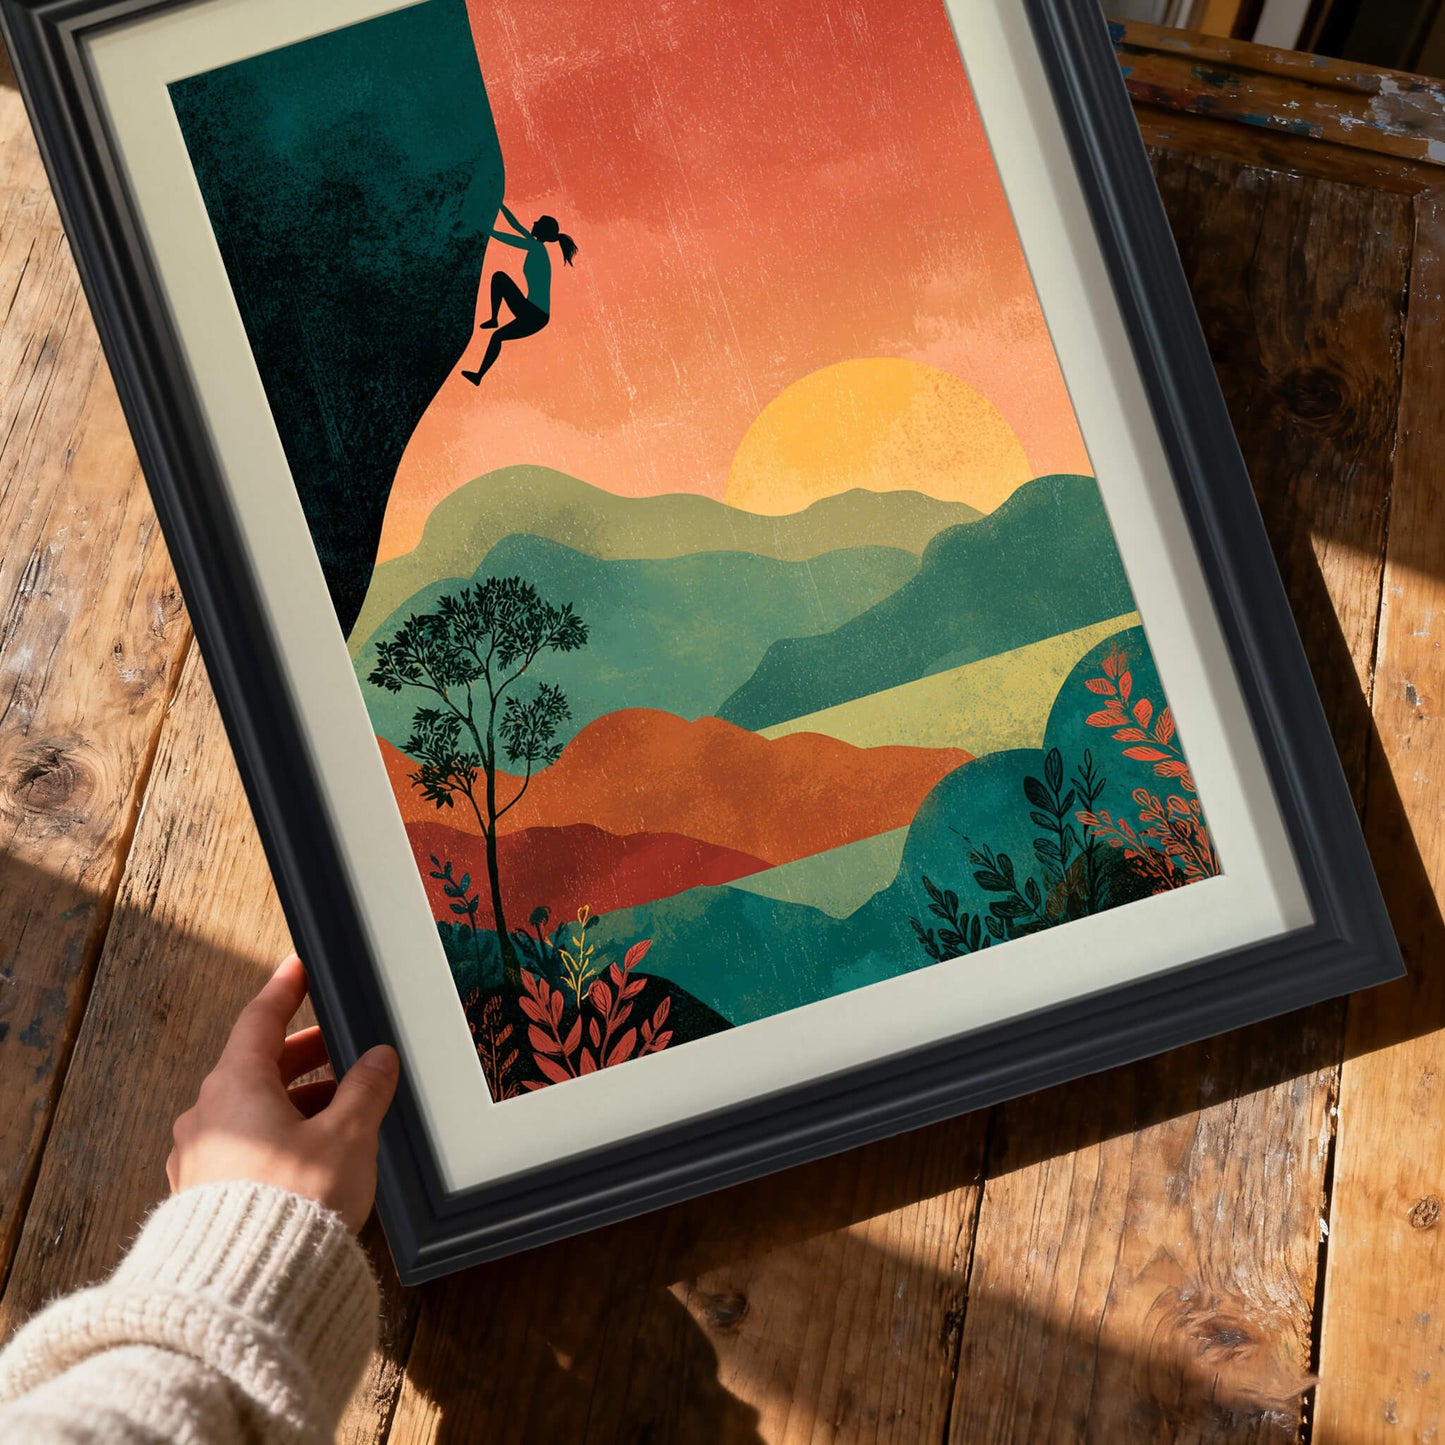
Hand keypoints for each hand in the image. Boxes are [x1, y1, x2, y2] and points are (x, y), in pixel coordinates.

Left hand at [167, 954, 399, 1232]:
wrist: (246, 1289)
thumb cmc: (292, 1206)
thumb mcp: (347, 1137)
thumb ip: (365, 1091)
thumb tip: (377, 1060)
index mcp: (235, 1086)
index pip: (260, 1019)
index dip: (285, 990)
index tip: (297, 968)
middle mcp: (207, 1115)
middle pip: (257, 1065)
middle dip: (304, 1054)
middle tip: (343, 1046)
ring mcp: (198, 1158)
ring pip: (250, 1108)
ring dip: (294, 1100)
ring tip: (342, 1107)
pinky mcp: (203, 1196)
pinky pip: (242, 1146)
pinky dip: (277, 1135)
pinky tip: (313, 1152)